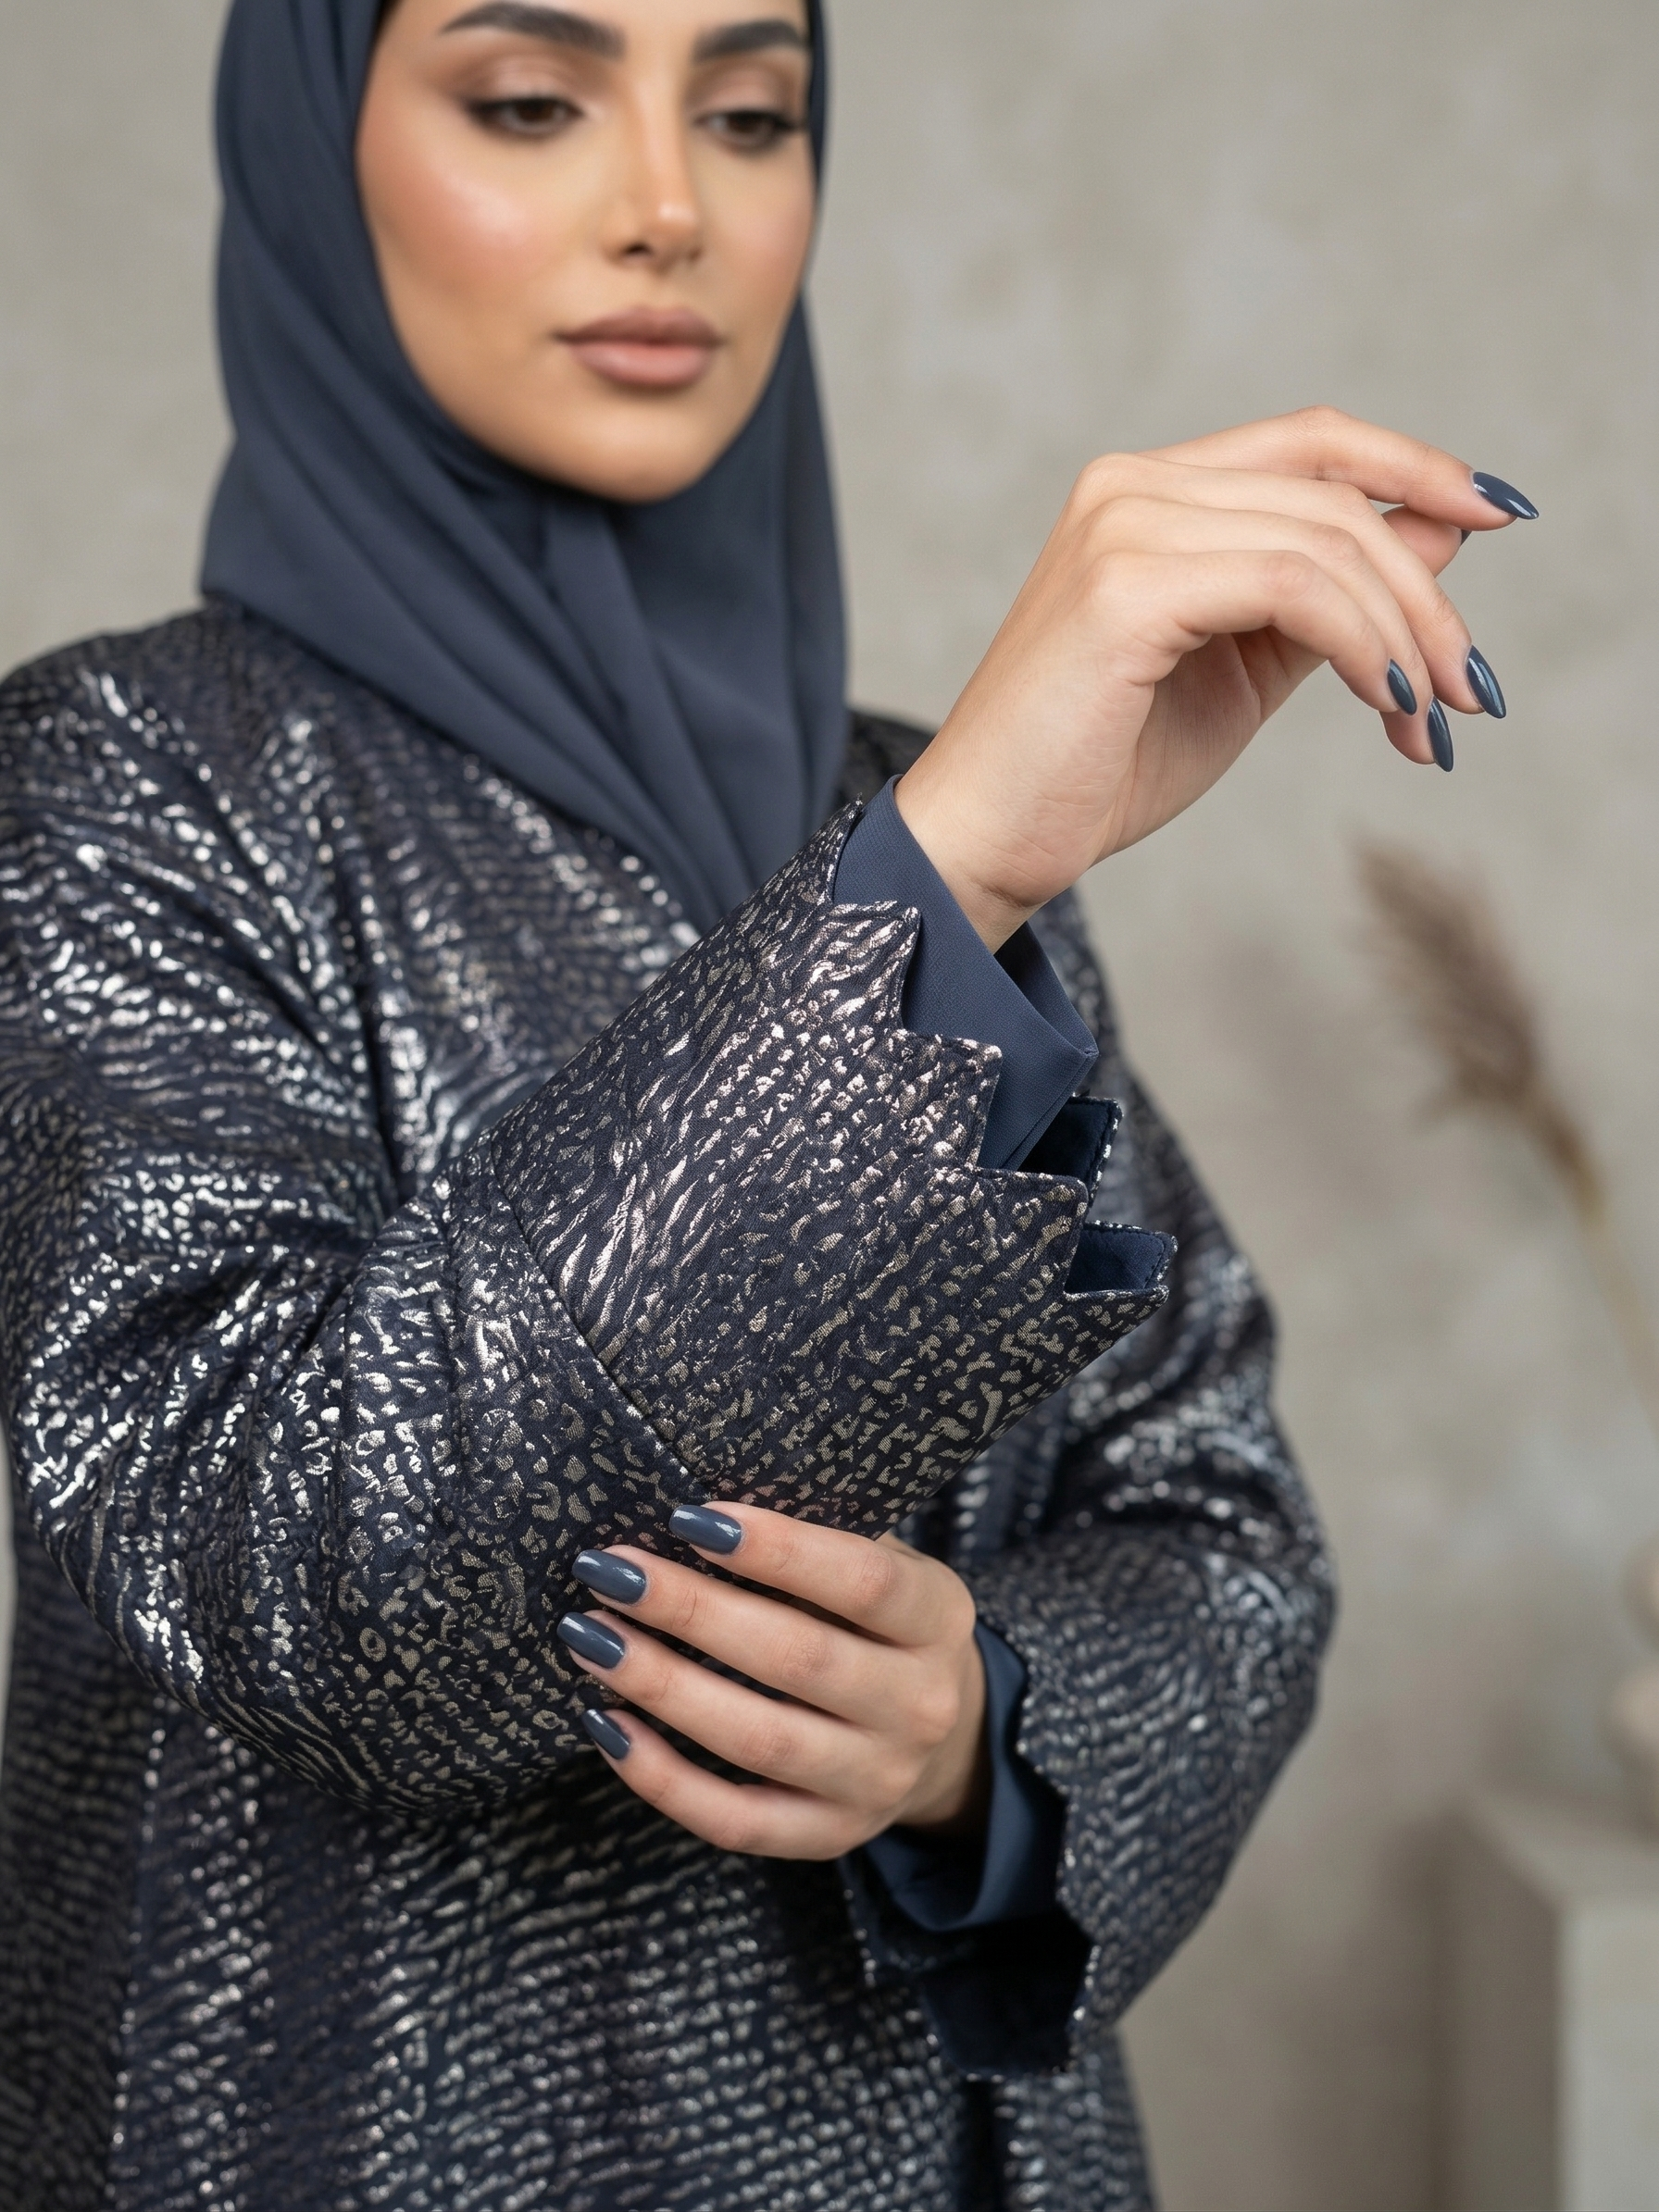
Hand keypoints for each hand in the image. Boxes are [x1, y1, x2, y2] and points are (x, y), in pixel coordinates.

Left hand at [558, 1505, 989, 1859]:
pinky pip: (734, 1820)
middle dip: (690, 1611)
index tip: (688, 1517)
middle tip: (608, 1571)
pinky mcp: (828, 1837)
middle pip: (797, 1660)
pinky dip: (662, 1777)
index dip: (777, 1550)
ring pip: (759, 1740)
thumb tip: (691, 1509)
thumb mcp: (883, 1564)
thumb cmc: (878, 1621)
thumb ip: (814, 1539)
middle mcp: (921, 1706)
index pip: (862, 1582)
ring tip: (590, 1637)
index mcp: (939, 1617)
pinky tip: (605, 1723)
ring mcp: (877, 1783)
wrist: (944, 1736)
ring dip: (662, 1686)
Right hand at [897, 407, 1533, 947]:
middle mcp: (1130, 485)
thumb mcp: (1243, 672)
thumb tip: (1443, 536)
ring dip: (1406, 634)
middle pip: (1335, 495)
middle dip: (1427, 595)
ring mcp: (1122, 525)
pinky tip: (1387, 704)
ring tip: (1430, 719)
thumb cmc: (1098, 771)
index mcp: (1147, 492)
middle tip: (1470, 692)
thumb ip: (1329, 602)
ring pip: (1326, 542)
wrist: (988, 842)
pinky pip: (1293, 587)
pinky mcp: (1125, 586)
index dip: (1415, 467)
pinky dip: (1362, 644)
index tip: (1499, 515)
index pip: (1312, 442)